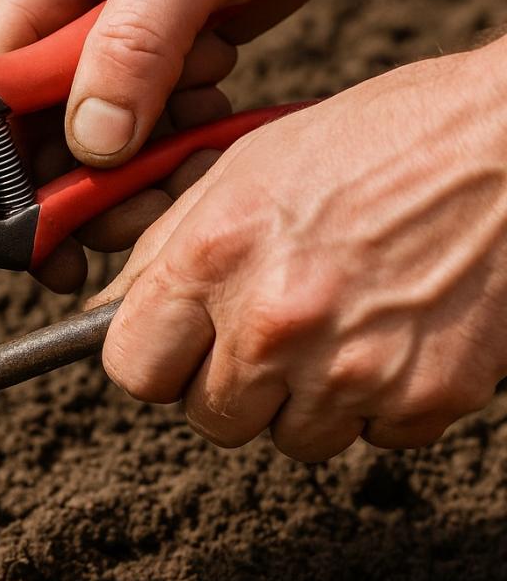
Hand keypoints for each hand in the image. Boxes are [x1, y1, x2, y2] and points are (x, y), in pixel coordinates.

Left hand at [91, 39, 506, 460]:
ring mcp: (353, 368)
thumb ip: (167, 250)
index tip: (174, 346)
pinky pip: (371, 437)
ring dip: (302, 398)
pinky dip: (375, 401)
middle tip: (267, 325)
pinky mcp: (425, 397)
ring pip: (290, 438)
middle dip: (227, 381)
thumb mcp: (240, 169)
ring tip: (336, 321)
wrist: (505, 143)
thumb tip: (113, 313)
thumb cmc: (371, 141)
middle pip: (207, 417)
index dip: (153, 358)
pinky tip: (389, 332)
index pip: (132, 371)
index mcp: (214, 258)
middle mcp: (275, 322)